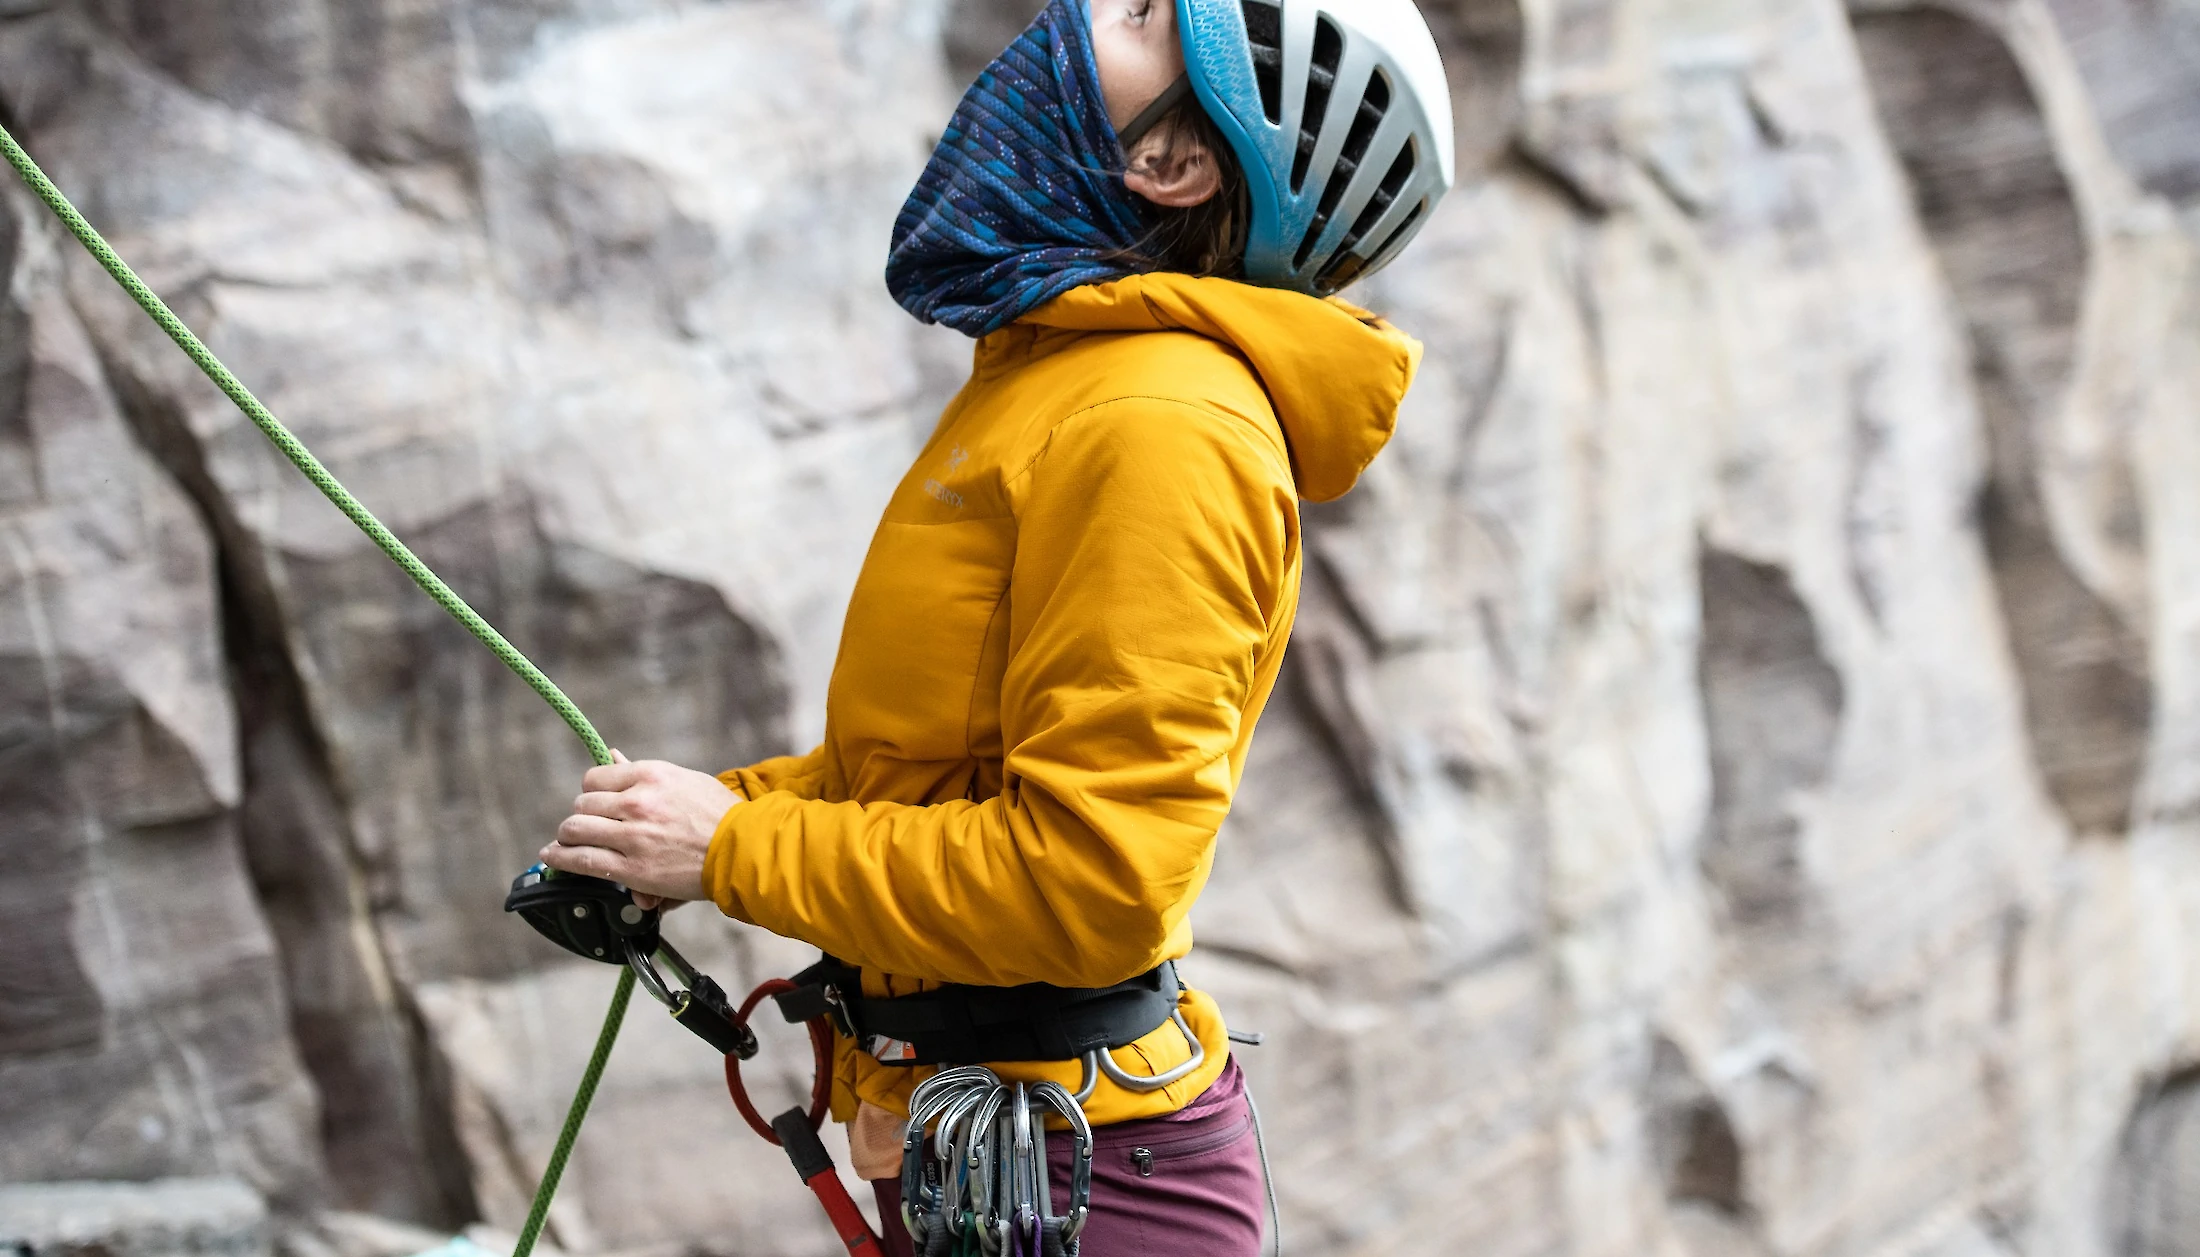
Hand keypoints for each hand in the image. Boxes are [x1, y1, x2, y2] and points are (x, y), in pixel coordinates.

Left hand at [542, 750, 737, 907]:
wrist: (744, 850)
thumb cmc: (720, 815)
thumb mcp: (684, 781)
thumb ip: (644, 774)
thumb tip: (612, 755)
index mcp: (652, 775)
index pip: (596, 778)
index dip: (592, 792)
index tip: (595, 802)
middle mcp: (637, 802)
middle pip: (583, 804)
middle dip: (582, 815)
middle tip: (585, 826)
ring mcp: (633, 836)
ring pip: (575, 829)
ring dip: (569, 836)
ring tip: (565, 843)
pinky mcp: (632, 869)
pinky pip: (582, 860)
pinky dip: (561, 857)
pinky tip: (552, 856)